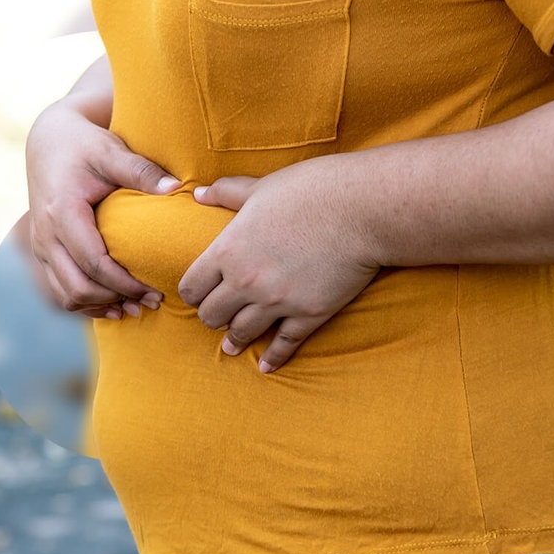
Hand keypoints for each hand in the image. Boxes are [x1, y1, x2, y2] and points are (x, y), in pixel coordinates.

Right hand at [25, 98, 179, 318]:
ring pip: (67, 295)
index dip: (124, 283)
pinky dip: (87, 303)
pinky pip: (62, 290)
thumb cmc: (84, 145)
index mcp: (62, 212)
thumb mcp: (111, 151)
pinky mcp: (43, 252)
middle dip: (116, 300)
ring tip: (136, 306)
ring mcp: (41, 246)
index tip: (155, 289)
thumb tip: (176, 188)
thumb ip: (142, 170)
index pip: (93, 263)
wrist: (49, 141)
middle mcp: (45, 234)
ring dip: (101, 306)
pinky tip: (115, 305)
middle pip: (78, 287)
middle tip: (153, 301)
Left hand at [179, 162, 381, 371]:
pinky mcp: (309, 314)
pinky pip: (283, 344)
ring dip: (235, 339)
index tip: (199, 293)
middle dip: (211, 316)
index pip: (191, 287)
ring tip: (232, 344)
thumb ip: (226, 193)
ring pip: (241, 333)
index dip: (193, 292)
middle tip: (218, 315)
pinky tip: (266, 366)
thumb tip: (198, 193)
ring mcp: (277, 302)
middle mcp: (246, 282)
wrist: (362, 209)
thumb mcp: (261, 187)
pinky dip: (273, 357)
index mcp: (228, 250)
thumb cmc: (311, 190)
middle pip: (210, 316)